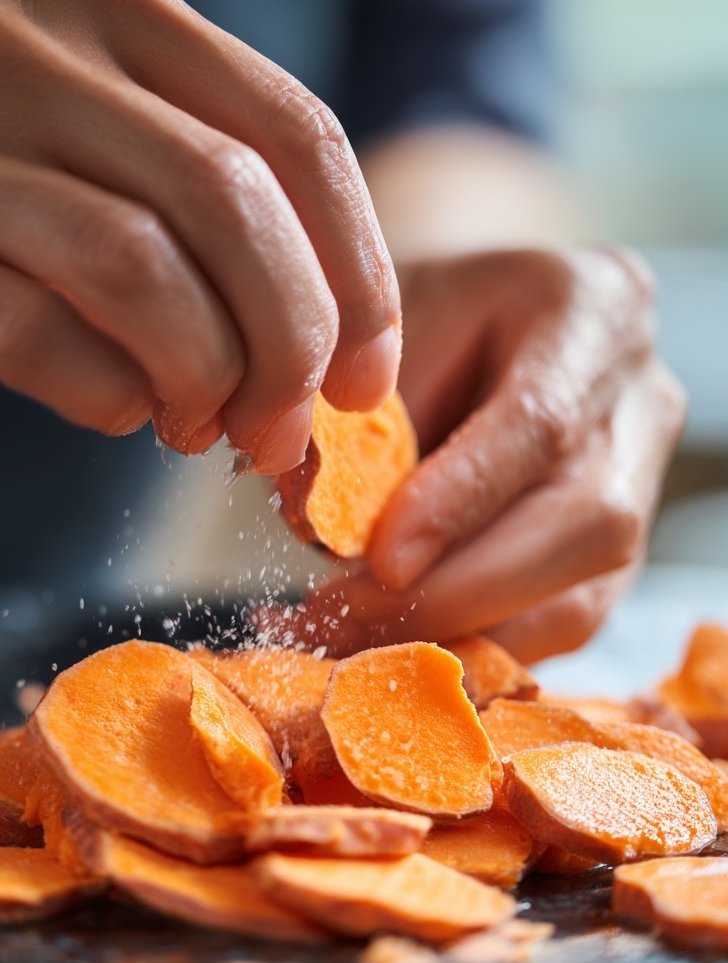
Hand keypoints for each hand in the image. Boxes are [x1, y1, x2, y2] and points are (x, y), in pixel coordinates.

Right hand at [0, 0, 399, 471]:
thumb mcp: (97, 132)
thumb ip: (211, 199)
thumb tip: (338, 347)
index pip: (295, 129)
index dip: (359, 272)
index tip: (368, 376)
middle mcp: (22, 43)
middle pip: (230, 200)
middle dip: (291, 341)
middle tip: (286, 424)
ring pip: (140, 270)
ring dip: (202, 378)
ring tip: (200, 426)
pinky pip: (40, 339)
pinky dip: (106, 397)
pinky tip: (117, 409)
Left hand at [298, 248, 684, 661]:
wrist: (466, 329)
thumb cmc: (417, 325)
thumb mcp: (378, 340)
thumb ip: (358, 425)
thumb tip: (318, 533)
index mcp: (595, 310)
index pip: (542, 424)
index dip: (459, 504)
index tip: (379, 562)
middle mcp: (642, 403)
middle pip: (585, 524)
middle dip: (458, 592)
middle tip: (348, 620)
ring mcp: (644, 488)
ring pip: (582, 598)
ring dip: (463, 638)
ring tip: (358, 647)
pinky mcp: (619, 558)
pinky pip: (561, 627)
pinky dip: (476, 650)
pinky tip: (401, 652)